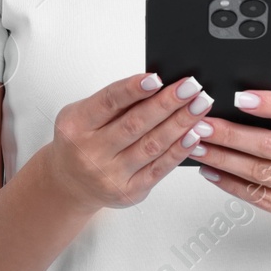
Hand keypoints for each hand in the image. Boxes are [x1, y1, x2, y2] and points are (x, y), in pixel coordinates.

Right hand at [43, 72, 215, 214]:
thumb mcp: (84, 115)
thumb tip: (158, 83)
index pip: (108, 102)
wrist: (71, 184)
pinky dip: (178, 151)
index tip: (157, 78)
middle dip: (167, 103)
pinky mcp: (129, 192)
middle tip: (191, 87)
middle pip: (135, 124)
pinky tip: (193, 135)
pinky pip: (159, 169)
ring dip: (180, 123)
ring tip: (199, 105)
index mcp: (76, 126)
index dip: (133, 89)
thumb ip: (115, 101)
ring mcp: (110, 176)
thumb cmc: (82, 142)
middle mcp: (91, 153)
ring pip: (151, 146)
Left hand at [192, 89, 270, 228]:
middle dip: (230, 135)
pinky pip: (261, 199)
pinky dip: (232, 184)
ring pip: (261, 174)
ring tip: (198, 147)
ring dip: (224, 160)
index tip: (238, 98)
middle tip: (201, 126)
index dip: (269, 104)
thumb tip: (244, 98)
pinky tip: (213, 171)